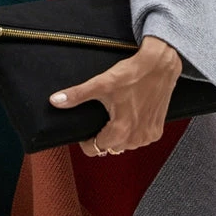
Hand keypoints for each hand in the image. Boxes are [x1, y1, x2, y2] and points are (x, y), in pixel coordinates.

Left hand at [48, 36, 182, 157]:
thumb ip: (77, 95)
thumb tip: (55, 101)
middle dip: (104, 137)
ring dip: (119, 136)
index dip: (87, 141)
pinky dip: (134, 132)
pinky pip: (140, 140)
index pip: (95, 149)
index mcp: (121, 131)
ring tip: (117, 116)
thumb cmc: (132, 74)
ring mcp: (148, 136)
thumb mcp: (101, 83)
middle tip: (102, 118)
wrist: (160, 65)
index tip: (87, 130)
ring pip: (126, 145)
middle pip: (110, 148)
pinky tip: (131, 116)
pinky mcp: (157, 130)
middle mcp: (136, 138)